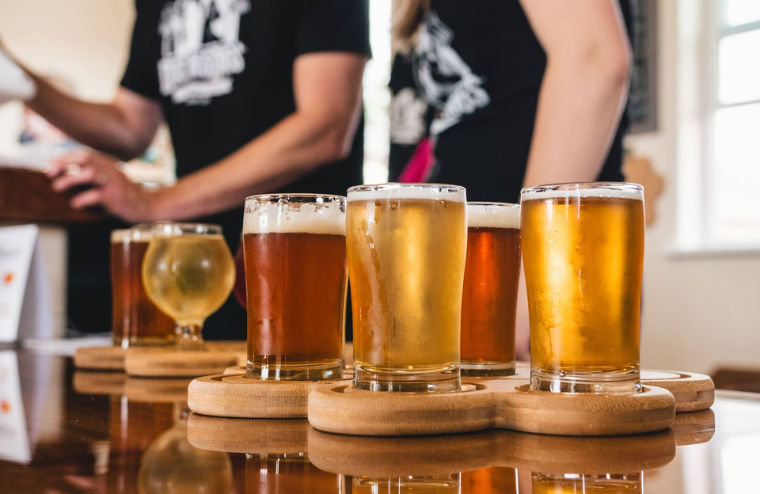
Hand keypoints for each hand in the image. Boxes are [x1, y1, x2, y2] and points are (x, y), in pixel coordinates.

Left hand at [47, 150, 161, 221]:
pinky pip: (96, 195)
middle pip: (84, 158)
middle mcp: (109, 169)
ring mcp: (113, 182)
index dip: (63, 158)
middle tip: (49, 173)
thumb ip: (91, 172)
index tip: (50, 167)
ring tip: (57, 187)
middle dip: (63, 163)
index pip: (82, 154)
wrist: (146, 205)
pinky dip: (82, 199)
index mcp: (106, 163)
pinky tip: (75, 204)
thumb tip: (64, 174)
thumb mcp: (108, 178)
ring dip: (70, 179)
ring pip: (89, 173)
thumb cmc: (123, 193)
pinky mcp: (115, 196)